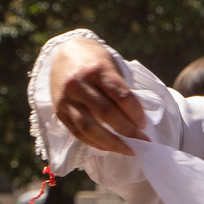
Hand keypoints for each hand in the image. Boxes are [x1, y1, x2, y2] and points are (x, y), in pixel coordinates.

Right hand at [48, 37, 148, 155]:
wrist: (63, 53)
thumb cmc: (94, 60)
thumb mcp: (110, 66)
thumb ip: (120, 90)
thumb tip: (137, 120)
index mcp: (96, 69)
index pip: (121, 96)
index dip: (136, 113)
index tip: (144, 124)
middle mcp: (78, 84)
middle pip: (106, 113)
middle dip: (128, 131)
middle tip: (143, 142)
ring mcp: (66, 99)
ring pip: (89, 127)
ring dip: (111, 143)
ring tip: (128, 150)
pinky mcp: (59, 111)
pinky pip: (77, 132)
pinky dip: (95, 143)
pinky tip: (109, 147)